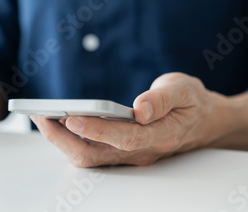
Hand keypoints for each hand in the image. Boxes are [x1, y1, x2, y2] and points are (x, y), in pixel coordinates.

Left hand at [32, 73, 233, 166]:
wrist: (205, 122)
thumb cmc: (193, 102)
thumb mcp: (184, 89)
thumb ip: (163, 99)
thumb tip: (139, 109)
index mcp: (160, 135)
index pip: (123, 138)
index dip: (96, 130)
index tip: (71, 117)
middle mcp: (142, 151)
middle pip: (96, 155)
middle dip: (64, 138)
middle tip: (41, 115)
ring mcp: (130, 155)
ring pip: (90, 157)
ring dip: (63, 140)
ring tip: (42, 116)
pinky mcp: (122, 151)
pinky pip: (92, 151)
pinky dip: (71, 139)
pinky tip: (59, 122)